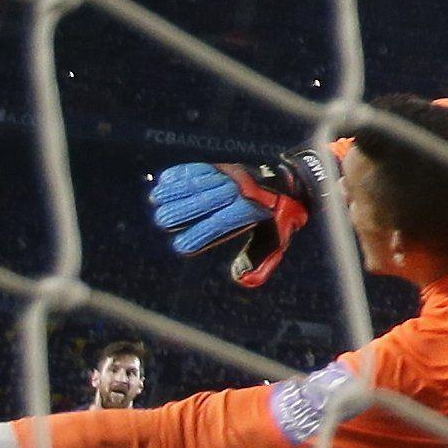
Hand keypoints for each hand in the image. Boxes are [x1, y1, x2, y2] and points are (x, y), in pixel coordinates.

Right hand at [147, 150, 328, 288]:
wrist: (292, 185)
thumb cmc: (280, 219)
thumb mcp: (278, 241)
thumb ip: (262, 260)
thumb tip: (243, 279)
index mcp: (252, 212)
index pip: (222, 224)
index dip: (201, 235)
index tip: (181, 247)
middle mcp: (241, 192)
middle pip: (207, 201)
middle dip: (183, 211)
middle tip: (161, 221)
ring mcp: (234, 177)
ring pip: (201, 183)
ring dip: (176, 190)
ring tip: (156, 200)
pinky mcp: (227, 167)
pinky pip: (202, 169)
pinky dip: (182, 174)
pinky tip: (164, 180)